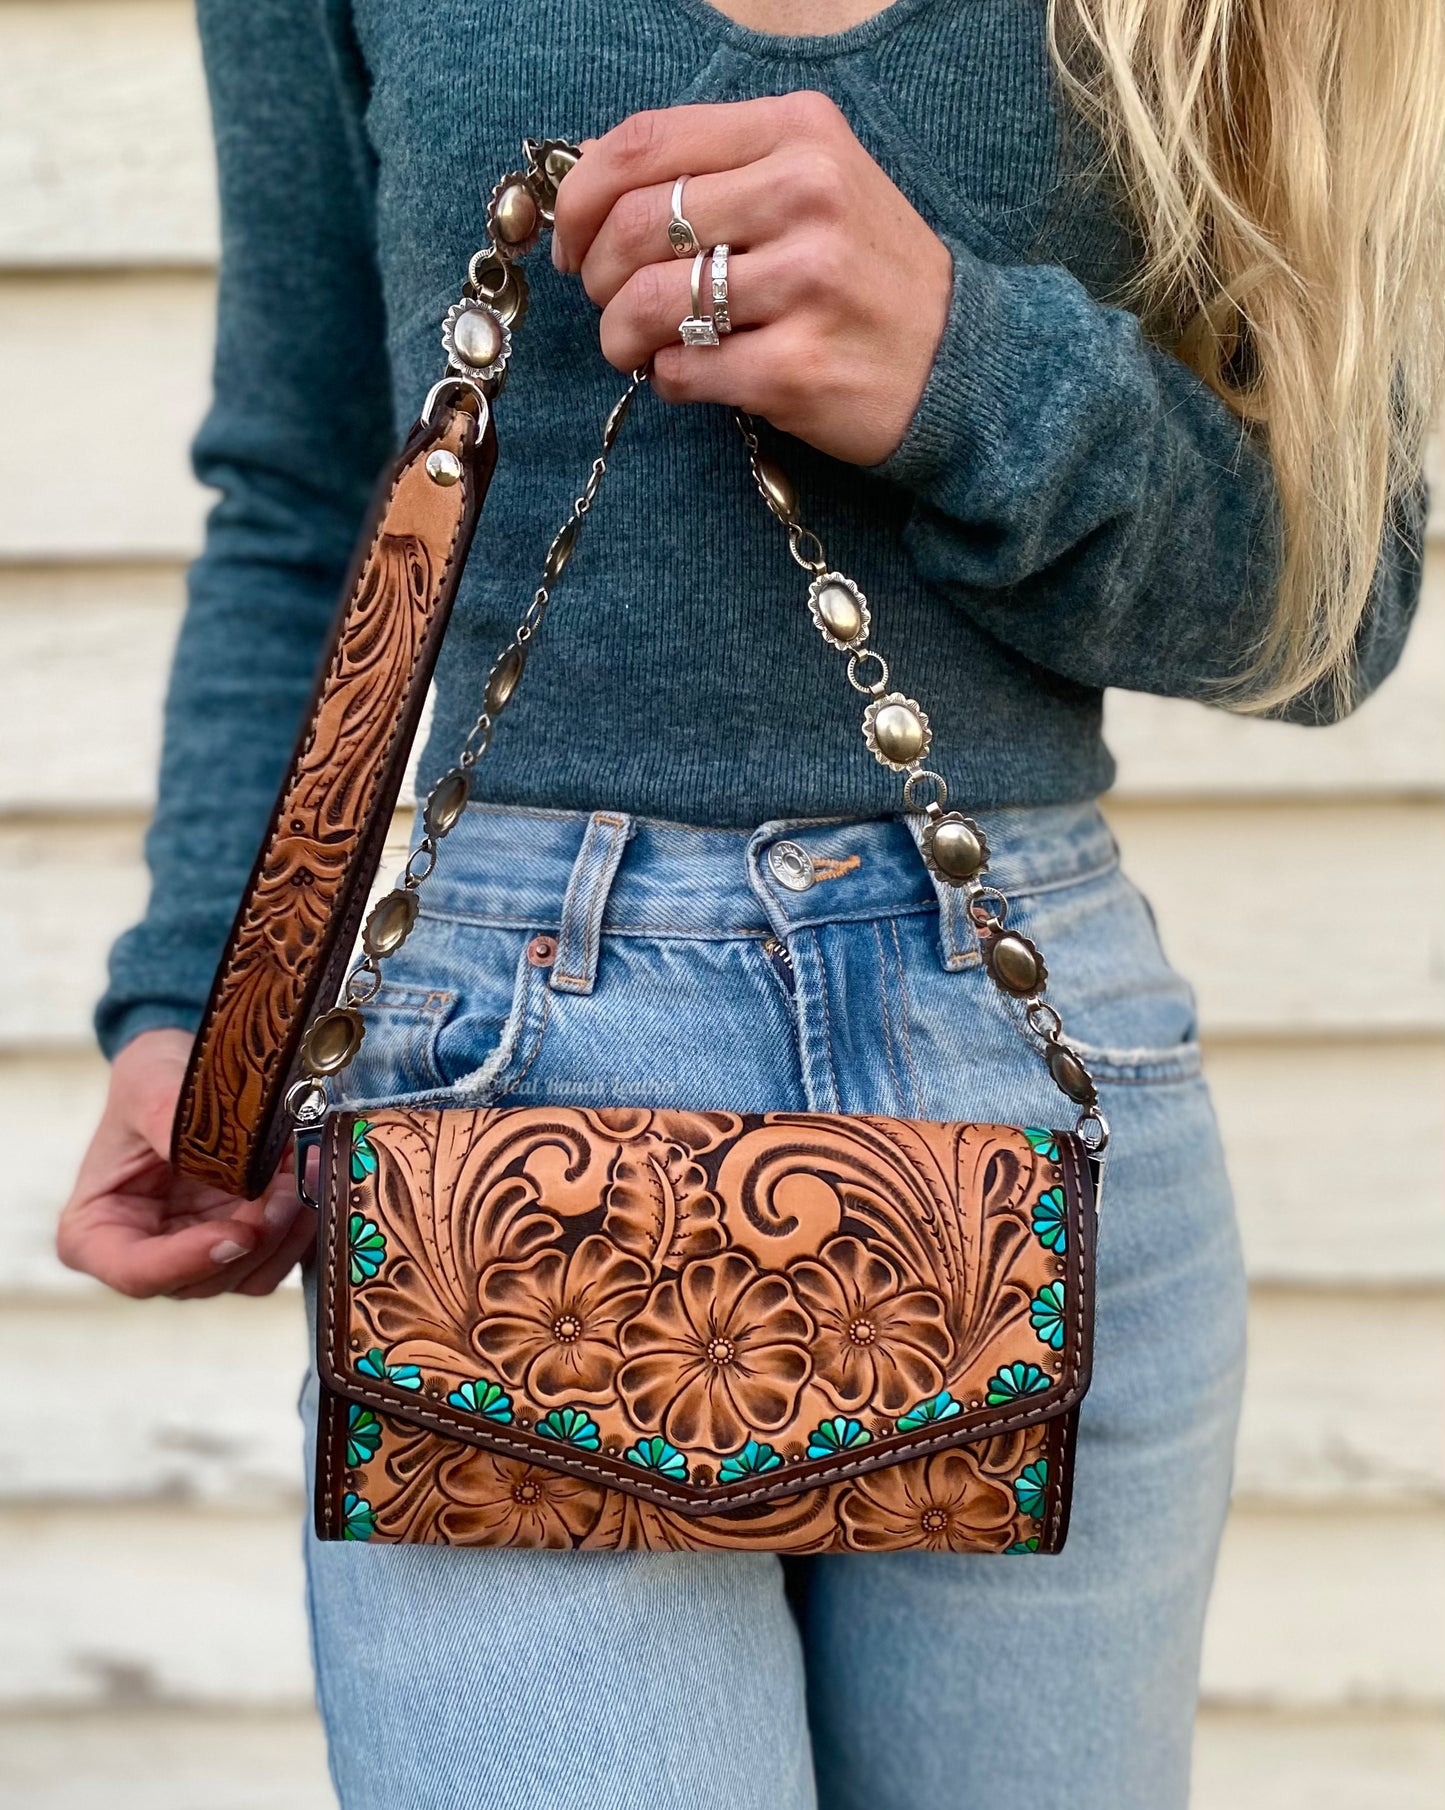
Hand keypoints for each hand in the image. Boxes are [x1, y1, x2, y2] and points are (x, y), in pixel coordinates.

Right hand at [57, 1028, 314, 1298]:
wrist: (188, 1071)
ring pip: (247, 1276)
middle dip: (255, 1238)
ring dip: (285, 1233)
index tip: (241, 1233)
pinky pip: (277, 1260)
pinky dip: (299, 1230)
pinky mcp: (240, 1245)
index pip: (137, 1273)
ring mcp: (197, 1253)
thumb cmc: (150, 1081)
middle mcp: (146, 1253)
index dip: (190, 1262)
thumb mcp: (147, 1086)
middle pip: (203, 1279)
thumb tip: (220, 1163)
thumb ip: (171, 1124)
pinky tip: (310, 1184)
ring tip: (304, 1174)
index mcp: (97, 1230)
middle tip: (291, 1185)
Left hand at [552, 93, 952, 466]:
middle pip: (633, 226)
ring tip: (637, 348)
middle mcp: (803, 195)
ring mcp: (803, 284)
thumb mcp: (814, 182)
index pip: (643, 143)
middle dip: (596, 276)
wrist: (962, 362)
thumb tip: (596, 173)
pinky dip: (666, 379)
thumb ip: (719, 167)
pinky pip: (682, 371)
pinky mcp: (795, 367)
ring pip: (644, 302)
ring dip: (620, 336)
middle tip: (609, 304)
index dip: (581, 196)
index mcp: (796, 134)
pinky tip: (691, 376)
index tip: (573, 240)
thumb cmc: (867, 274)